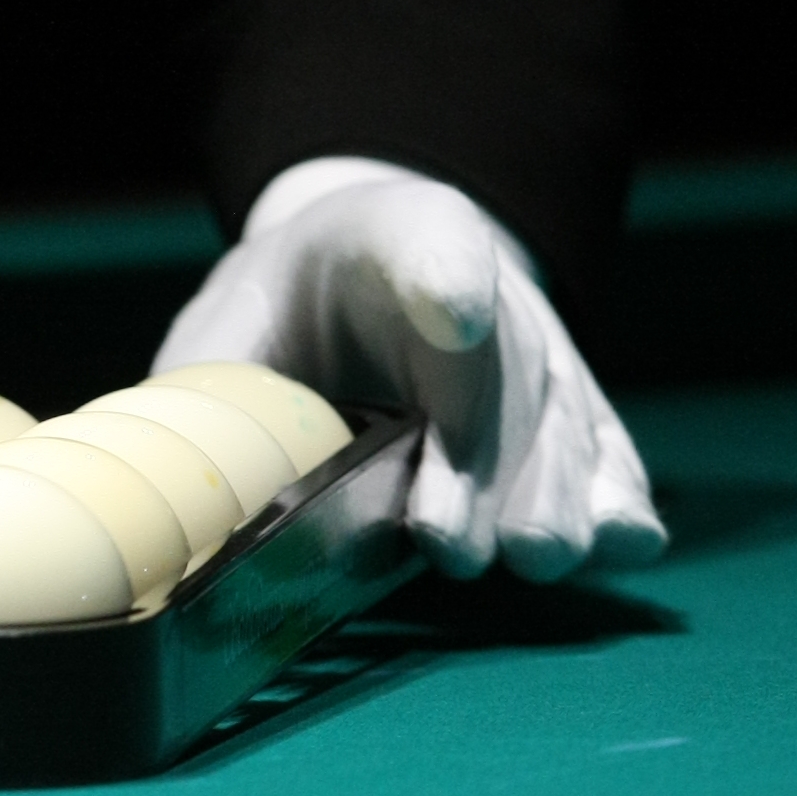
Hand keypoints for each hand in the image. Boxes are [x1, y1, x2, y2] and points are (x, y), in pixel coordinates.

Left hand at [155, 158, 664, 579]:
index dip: (439, 275)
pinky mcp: (569, 409)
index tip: (450, 310)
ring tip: (530, 557)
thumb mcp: (224, 336)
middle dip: (484, 459)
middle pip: (504, 368)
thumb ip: (209, 399)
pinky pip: (606, 448)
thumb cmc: (276, 319)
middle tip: (455, 541)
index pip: (421, 242)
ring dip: (547, 495)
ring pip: (560, 419)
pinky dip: (619, 496)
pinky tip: (625, 542)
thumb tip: (171, 497)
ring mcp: (536, 348)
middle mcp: (480, 285)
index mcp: (381, 238)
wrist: (353, 277)